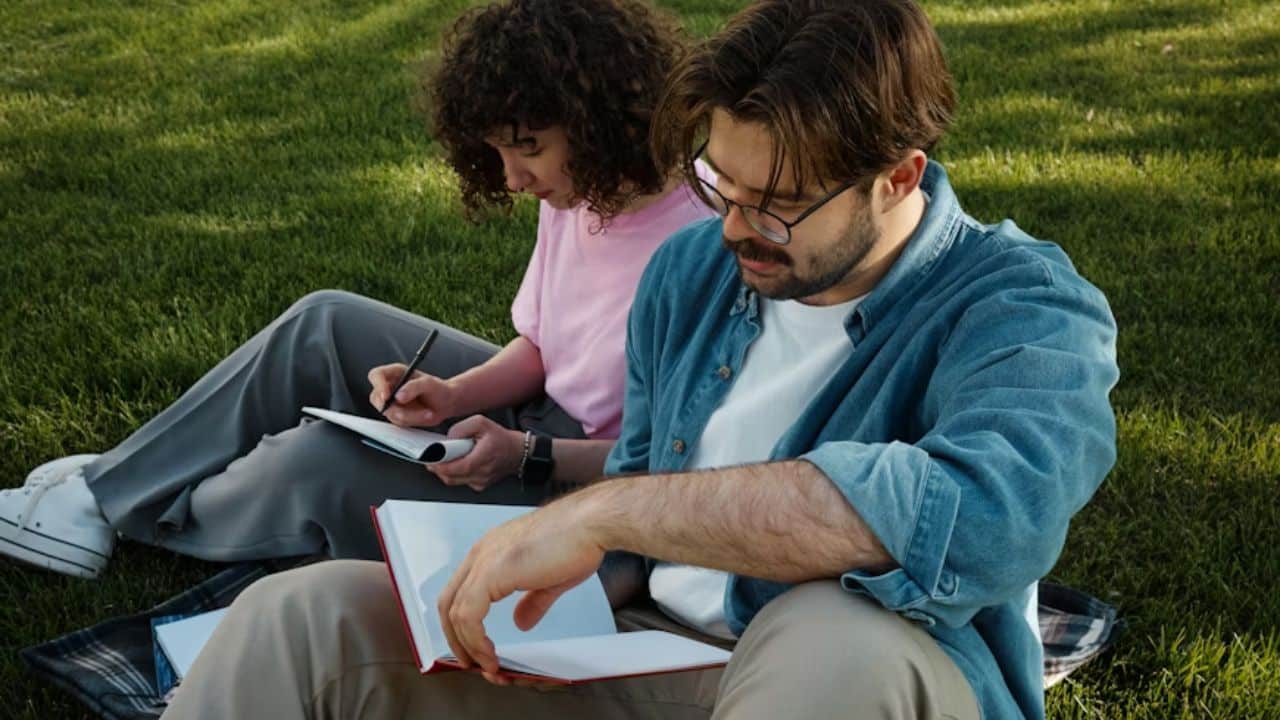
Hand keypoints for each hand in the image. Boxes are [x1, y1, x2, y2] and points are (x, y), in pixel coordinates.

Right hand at [367, 363, 460, 426]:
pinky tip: (425, 415)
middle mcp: (391, 387)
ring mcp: (392, 403)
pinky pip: (399, 422)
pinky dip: (413, 421)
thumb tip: (398, 397)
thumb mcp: (429, 384)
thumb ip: (414, 387)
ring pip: (390, 413)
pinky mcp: (397, 415)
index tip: (386, 396)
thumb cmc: (438, 389)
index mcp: (395, 373)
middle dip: (392, 407)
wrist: (447, 403)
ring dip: (409, 416)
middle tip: (405, 413)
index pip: (376, 376)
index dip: (378, 385)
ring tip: (428, 412)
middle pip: (376, 398)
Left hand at [430, 415, 523, 491]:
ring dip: (444, 471)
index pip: (457, 467)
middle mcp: (482, 473)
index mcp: (484, 457)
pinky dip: (454, 474)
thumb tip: (448, 438)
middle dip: (437, 467)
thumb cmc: (501, 438)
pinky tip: (456, 464)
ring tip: (442, 459)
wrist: (517, 452)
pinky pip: (460, 482)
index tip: (429, 459)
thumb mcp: (482, 423)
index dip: (440, 465)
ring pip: (453, 481)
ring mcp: (481, 482)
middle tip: (431, 457)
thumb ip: (462, 428)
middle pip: (450, 476)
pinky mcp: (479, 486)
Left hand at [436, 496, 606, 679]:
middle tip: (472, 663)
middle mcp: (482, 553)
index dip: (463, 625)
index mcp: (492, 550)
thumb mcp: (550, 579)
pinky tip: (490, 654)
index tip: (476, 648)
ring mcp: (484, 560)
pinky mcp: (492, 572)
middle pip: (448, 603)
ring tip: (486, 665)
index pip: (460, 591)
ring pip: (454, 611)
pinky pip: (468, 614)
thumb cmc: (577, 540)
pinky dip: (475, 640)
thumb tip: (521, 621)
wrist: (591, 524)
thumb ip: (532, 601)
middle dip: (457, 639)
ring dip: (467, 645)